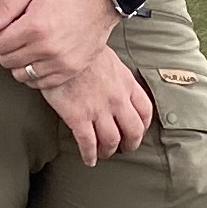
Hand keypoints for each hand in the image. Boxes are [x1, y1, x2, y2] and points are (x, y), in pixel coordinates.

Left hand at [0, 0, 117, 85]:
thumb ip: (6, 6)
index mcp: (34, 26)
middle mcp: (47, 48)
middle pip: (6, 60)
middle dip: (3, 49)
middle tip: (11, 37)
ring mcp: (60, 62)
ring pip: (21, 74)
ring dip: (17, 63)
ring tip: (24, 47)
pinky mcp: (71, 70)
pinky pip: (40, 83)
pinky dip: (33, 74)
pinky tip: (36, 59)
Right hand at [41, 50, 155, 167]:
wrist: (61, 47)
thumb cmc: (82, 49)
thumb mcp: (108, 58)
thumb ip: (115, 74)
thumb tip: (113, 82)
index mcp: (126, 83)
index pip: (145, 110)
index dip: (143, 125)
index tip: (138, 130)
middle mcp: (117, 99)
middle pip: (133, 131)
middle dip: (130, 144)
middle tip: (125, 149)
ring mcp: (98, 109)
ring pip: (112, 141)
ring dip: (109, 151)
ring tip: (104, 154)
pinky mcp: (78, 117)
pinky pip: (88, 143)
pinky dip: (90, 155)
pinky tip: (89, 159)